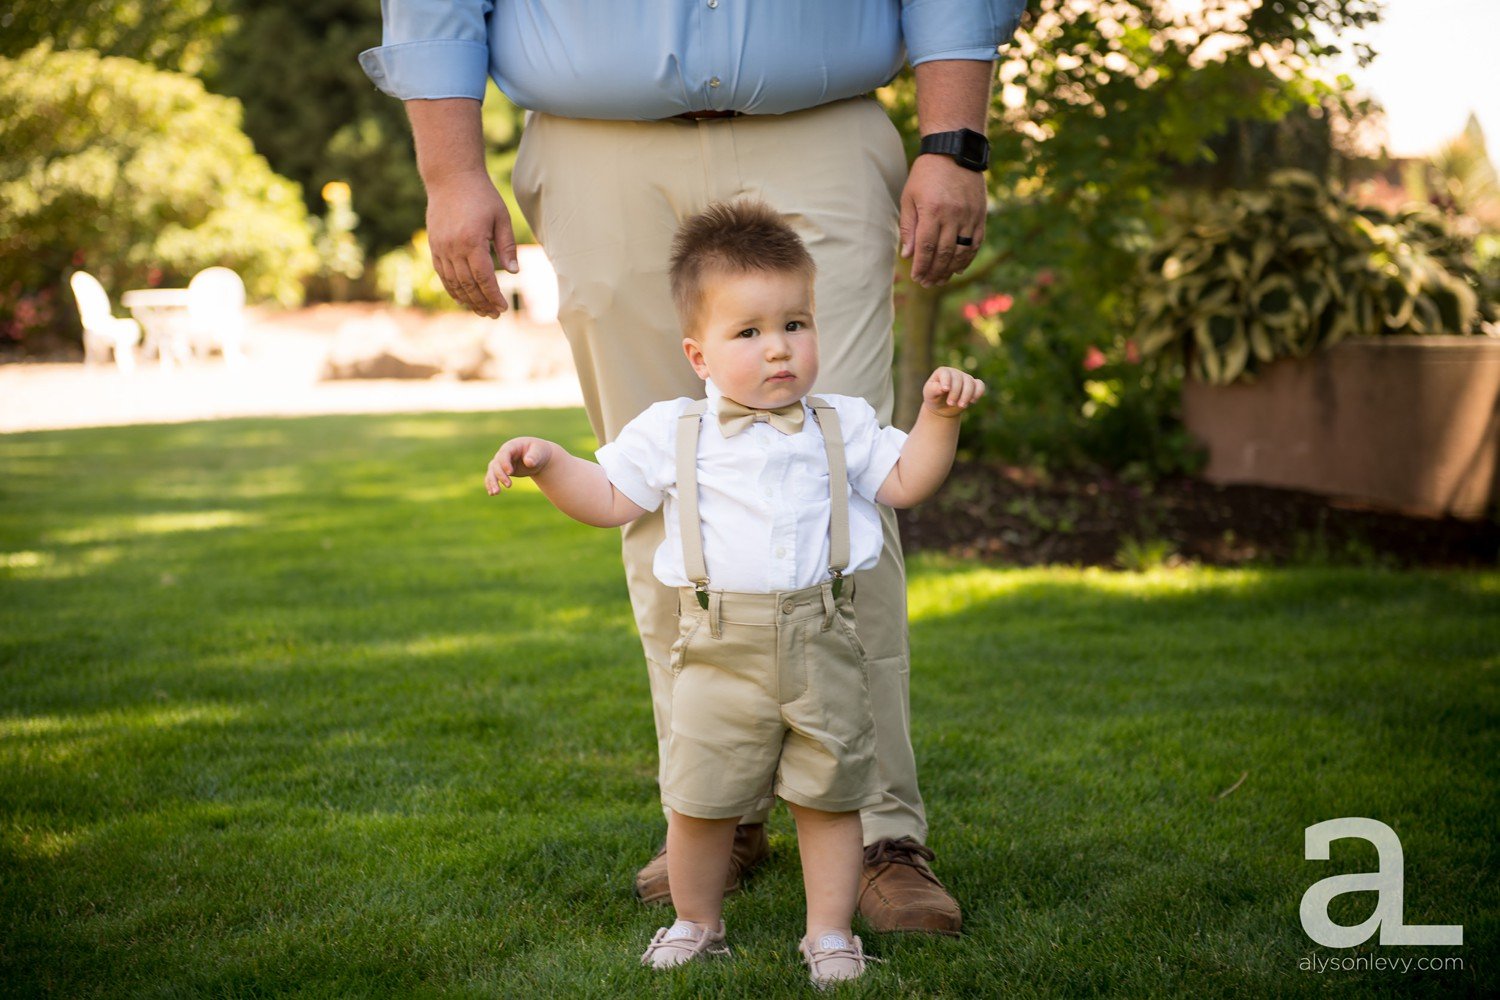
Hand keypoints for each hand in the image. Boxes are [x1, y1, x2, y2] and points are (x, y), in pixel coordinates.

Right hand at [425, 169, 518, 318]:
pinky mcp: (434, 245)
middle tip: (494, 315)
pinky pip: (442, 274)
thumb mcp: (501, 218)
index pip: (484, 279)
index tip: (503, 308)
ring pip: (453, 283)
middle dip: (482, 303)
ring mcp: (441, 248)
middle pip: (468, 285)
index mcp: (473, 242)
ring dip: (467, 300)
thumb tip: (514, 273)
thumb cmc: (482, 195)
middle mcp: (454, 248)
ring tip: (481, 311)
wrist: (450, 177)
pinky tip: (461, 298)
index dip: (494, 296)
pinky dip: (452, 289)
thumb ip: (507, 246)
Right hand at [485, 437, 554, 493]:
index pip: (504, 454)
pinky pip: (492, 477)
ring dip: (492, 482)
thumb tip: (528, 462)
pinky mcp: (501, 471)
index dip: (505, 463)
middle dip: (500, 475)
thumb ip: (534, 456)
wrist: (538, 457)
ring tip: (495, 493)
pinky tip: (492, 494)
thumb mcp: (539, 452)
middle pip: (496, 464)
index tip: (510, 473)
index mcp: (512, 446)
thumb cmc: (539, 452)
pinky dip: (491, 485)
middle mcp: (503, 454)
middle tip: (509, 486)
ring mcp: (500, 462)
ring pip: (492, 471)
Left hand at [900, 154, 986, 286]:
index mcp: (932, 211)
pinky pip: (975, 243)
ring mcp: (969, 216)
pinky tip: (958, 268)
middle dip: (934, 272)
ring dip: (951, 269)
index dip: (921, 266)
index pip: (926, 247)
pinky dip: (968, 258)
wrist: (955, 152)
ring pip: (962, 252)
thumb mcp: (909, 197)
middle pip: (944, 253)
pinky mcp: (980, 215)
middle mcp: (952, 215)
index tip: (916, 278)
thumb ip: (908, 227)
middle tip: (927, 283)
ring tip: (941, 280)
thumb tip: (907, 255)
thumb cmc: (926, 174)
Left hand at [922, 367, 985, 417]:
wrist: (943, 407)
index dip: (946, 381)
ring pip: (970, 382)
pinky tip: (972, 401)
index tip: (945, 390)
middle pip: (959, 379)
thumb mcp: (929, 395)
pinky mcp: (974, 385)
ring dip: (967, 395)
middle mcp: (955, 373)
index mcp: (942, 372)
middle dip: (956, 392)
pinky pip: (980, 385)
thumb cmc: (934, 398)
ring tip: (961, 405)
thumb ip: (933, 390)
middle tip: (950, 403)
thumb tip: (941, 388)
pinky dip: (978, 393)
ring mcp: (965, 378)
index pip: (946, 373)